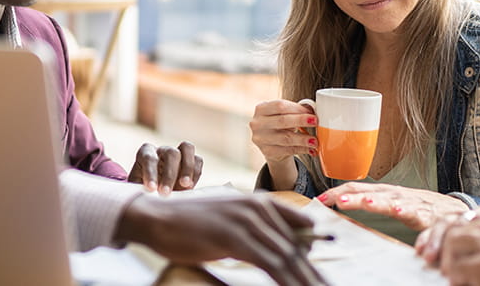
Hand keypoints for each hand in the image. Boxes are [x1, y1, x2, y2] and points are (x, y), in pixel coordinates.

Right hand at [118, 193, 326, 285]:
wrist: (155, 216)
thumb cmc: (189, 224)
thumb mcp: (229, 223)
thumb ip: (254, 231)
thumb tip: (275, 252)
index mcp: (261, 203)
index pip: (301, 229)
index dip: (313, 256)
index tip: (323, 279)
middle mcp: (260, 208)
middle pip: (298, 247)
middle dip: (315, 274)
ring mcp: (248, 221)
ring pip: (288, 257)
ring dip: (306, 281)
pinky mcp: (236, 237)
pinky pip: (270, 264)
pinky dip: (286, 281)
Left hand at [127, 142, 202, 195]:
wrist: (152, 196)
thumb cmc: (141, 193)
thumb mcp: (135, 191)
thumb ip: (139, 190)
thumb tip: (147, 196)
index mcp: (145, 153)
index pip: (149, 158)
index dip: (150, 173)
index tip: (151, 189)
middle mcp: (162, 150)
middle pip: (171, 152)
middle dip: (170, 174)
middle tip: (166, 193)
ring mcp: (178, 153)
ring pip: (187, 148)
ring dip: (188, 167)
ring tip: (186, 186)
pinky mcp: (191, 161)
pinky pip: (198, 160)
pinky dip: (196, 173)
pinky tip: (190, 188)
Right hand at [250, 99, 318, 162]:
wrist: (271, 144)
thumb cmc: (279, 125)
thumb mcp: (283, 114)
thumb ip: (295, 110)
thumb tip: (312, 109)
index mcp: (261, 109)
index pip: (280, 106)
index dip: (297, 108)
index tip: (311, 111)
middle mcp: (258, 123)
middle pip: (282, 121)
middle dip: (301, 121)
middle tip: (315, 121)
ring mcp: (261, 139)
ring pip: (286, 138)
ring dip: (303, 139)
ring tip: (315, 140)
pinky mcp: (267, 152)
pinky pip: (288, 150)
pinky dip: (301, 149)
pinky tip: (310, 149)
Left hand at [317, 182, 468, 232]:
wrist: (451, 210)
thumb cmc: (417, 205)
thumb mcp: (390, 202)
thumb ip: (369, 203)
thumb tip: (340, 204)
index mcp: (383, 192)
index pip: (356, 188)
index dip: (337, 192)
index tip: (320, 199)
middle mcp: (394, 194)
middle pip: (370, 193)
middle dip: (353, 196)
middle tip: (337, 199)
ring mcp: (410, 202)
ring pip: (391, 200)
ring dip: (378, 201)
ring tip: (365, 202)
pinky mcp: (425, 213)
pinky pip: (415, 212)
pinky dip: (407, 210)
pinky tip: (399, 210)